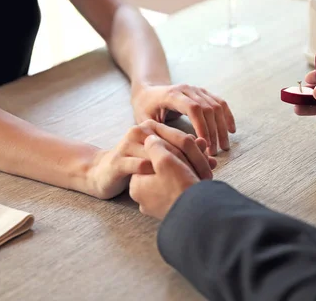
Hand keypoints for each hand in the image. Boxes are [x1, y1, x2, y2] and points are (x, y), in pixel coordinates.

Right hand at [86, 120, 214, 198]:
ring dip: (177, 172)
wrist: (103, 174)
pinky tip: (166, 188)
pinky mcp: (118, 160)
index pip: (182, 137)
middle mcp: (140, 131)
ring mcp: (128, 144)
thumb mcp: (161, 158)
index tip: (212, 168)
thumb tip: (211, 154)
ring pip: (159, 156)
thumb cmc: (137, 165)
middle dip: (192, 163)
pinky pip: (141, 166)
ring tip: (191, 185)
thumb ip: (182, 153)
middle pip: (173, 145)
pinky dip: (155, 177)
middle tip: (205, 179)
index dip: (200, 153)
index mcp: (153, 126)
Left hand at [129, 135, 201, 219]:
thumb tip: (150, 138)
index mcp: (137, 187)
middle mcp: (145, 199)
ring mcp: (160, 207)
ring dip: (190, 166)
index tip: (180, 142)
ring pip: (174, 178)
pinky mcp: (174, 210)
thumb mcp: (165, 160)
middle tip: (198, 147)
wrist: (201, 216)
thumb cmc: (180, 187)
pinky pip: (181, 189)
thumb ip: (154, 146)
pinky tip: (206, 172)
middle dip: (182, 156)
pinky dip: (192, 179)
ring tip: (207, 159)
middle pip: (162, 169)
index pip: (147, 159)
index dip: (165, 147)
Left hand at [131, 84, 235, 155]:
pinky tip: (232, 131)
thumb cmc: (144, 109)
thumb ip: (156, 132)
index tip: (205, 145)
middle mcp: (187, 89)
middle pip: (208, 108)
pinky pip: (220, 103)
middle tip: (215, 152)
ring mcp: (197, 90)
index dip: (202, 126)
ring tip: (223, 146)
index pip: (193, 108)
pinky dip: (227, 116)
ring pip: (217, 106)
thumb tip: (172, 148)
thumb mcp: (144, 120)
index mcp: (172, 95)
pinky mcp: (204, 93)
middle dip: (214, 131)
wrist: (148, 91)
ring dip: (222, 127)